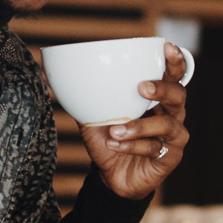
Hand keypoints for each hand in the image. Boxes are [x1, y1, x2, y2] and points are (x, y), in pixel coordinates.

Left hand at [79, 42, 189, 199]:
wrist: (110, 175)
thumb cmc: (108, 138)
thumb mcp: (92, 114)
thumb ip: (79, 94)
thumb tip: (44, 74)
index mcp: (157, 98)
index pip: (173, 75)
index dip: (175, 60)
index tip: (167, 47)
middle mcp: (171, 114)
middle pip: (179, 94)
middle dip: (162, 89)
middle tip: (141, 88)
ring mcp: (174, 137)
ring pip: (166, 124)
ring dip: (138, 126)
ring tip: (114, 131)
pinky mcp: (170, 158)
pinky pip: (155, 148)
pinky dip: (132, 146)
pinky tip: (114, 144)